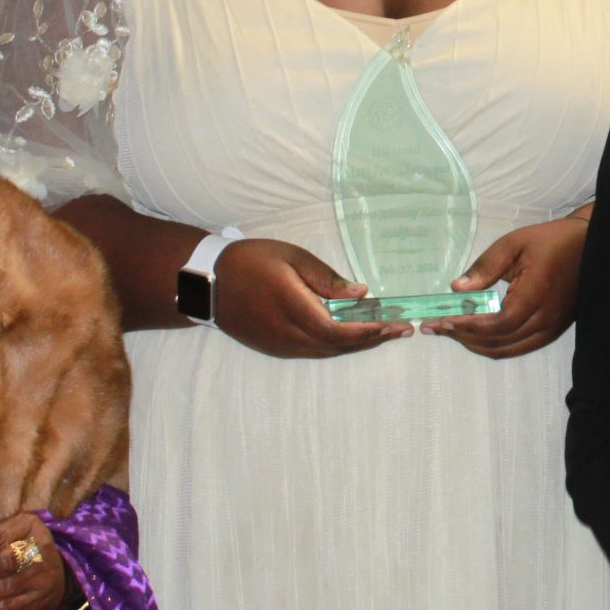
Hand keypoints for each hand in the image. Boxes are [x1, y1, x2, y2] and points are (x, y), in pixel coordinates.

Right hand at [214, 236, 409, 358]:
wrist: (206, 283)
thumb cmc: (250, 261)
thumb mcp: (291, 258)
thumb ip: (327, 279)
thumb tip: (362, 294)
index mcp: (292, 308)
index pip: (339, 331)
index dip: (369, 331)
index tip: (395, 323)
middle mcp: (288, 334)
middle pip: (339, 346)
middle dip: (374, 338)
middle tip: (402, 329)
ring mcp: (280, 345)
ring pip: (328, 351)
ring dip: (359, 344)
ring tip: (386, 332)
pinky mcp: (275, 347)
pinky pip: (315, 351)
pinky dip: (339, 344)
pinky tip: (354, 334)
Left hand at [424, 216, 588, 358]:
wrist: (587, 247)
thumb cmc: (550, 241)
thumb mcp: (514, 244)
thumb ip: (485, 267)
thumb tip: (456, 288)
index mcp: (536, 294)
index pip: (498, 324)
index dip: (468, 326)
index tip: (442, 320)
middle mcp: (545, 319)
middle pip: (498, 341)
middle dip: (463, 336)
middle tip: (435, 327)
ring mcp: (550, 329)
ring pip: (505, 349)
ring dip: (475, 344)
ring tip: (451, 331)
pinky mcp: (551, 332)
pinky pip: (517, 347)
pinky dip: (493, 345)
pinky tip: (475, 334)